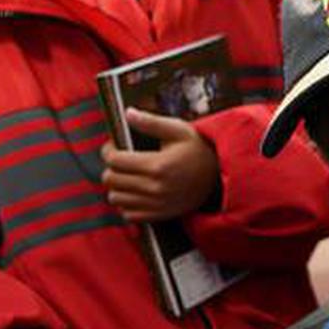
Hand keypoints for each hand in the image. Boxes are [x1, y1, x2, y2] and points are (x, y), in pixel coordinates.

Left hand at [101, 109, 218, 222]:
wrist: (220, 177)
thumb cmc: (199, 150)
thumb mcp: (179, 130)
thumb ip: (151, 122)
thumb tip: (128, 113)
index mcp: (157, 165)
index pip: (115, 160)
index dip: (108, 151)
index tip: (113, 147)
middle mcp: (155, 187)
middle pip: (111, 179)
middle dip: (111, 167)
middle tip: (119, 161)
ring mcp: (156, 203)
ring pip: (116, 198)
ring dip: (116, 187)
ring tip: (125, 177)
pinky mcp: (159, 215)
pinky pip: (128, 215)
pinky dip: (125, 205)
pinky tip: (133, 194)